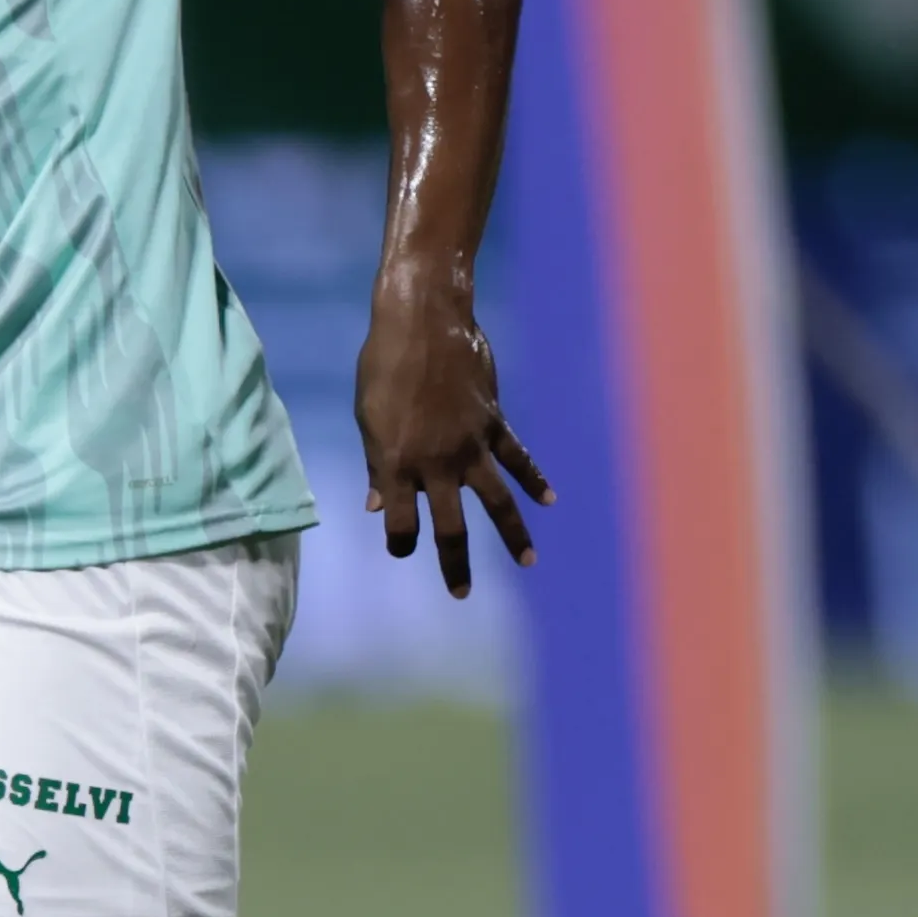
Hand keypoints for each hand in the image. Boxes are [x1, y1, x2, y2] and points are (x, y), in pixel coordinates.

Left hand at [353, 265, 550, 597]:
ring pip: (496, 500)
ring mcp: (469, 444)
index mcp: (395, 463)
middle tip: (461, 593)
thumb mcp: (369, 417)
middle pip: (450, 525)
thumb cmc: (383, 367)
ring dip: (512, 533)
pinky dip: (535, 479)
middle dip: (454, 562)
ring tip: (527, 562)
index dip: (400, 540)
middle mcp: (435, 462)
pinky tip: (548, 500)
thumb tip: (373, 504)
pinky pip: (518, 458)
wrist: (423, 322)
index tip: (402, 549)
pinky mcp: (493, 423)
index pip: (398, 520)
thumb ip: (377, 464)